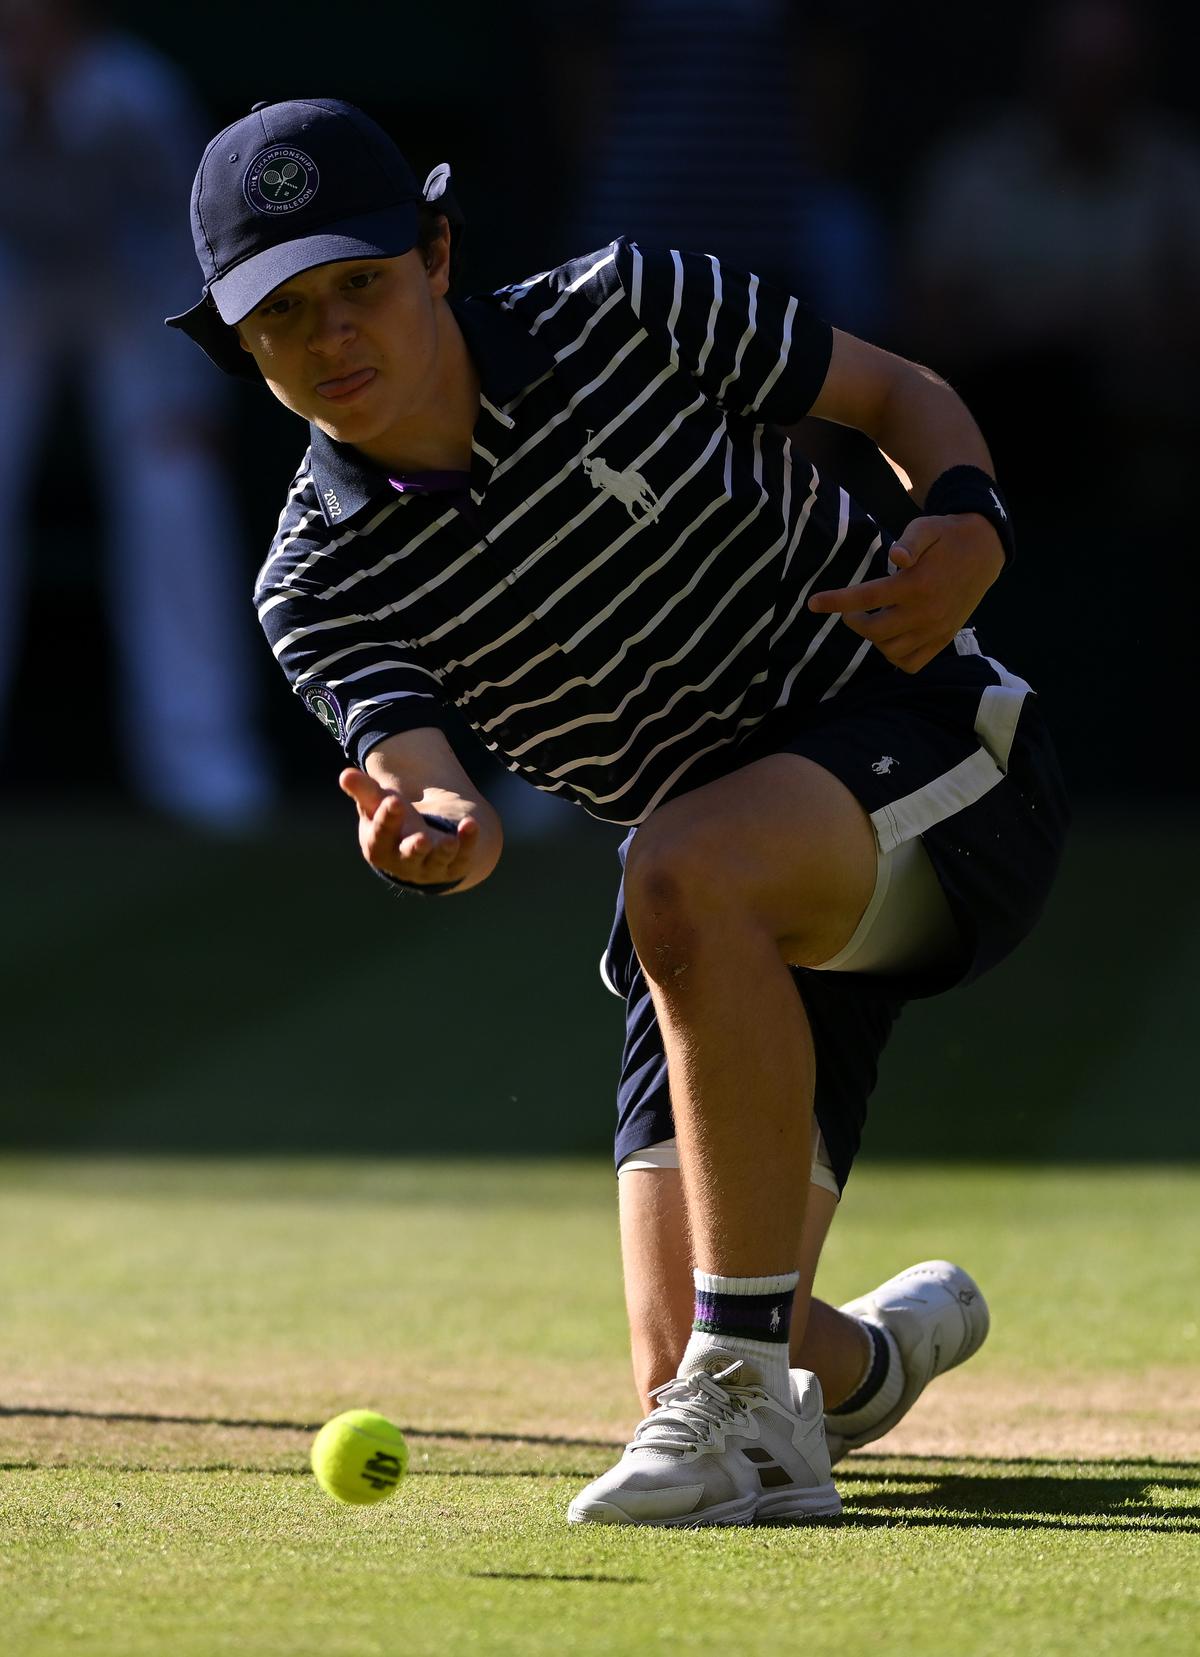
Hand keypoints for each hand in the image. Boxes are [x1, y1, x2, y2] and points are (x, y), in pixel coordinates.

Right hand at [339, 768, 480, 887]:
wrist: (419, 844)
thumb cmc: (392, 822)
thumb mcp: (377, 805)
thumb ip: (365, 791)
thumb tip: (345, 775)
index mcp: (379, 847)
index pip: (381, 835)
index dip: (387, 819)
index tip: (393, 801)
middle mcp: (404, 861)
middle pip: (408, 856)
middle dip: (414, 848)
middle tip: (421, 839)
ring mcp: (430, 866)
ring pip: (437, 860)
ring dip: (444, 850)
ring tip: (450, 840)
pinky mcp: (453, 865)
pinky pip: (463, 855)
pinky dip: (468, 841)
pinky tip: (471, 824)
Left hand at [807, 513, 1005, 673]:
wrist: (985, 550)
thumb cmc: (947, 535)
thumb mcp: (927, 527)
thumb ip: (909, 541)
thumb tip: (895, 557)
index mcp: (917, 583)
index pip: (867, 597)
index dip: (836, 601)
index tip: (813, 603)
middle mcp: (926, 611)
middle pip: (874, 631)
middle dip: (854, 621)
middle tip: (852, 610)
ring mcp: (936, 629)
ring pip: (890, 650)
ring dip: (874, 638)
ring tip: (874, 619)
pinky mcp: (943, 639)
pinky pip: (912, 663)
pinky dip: (895, 657)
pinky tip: (891, 637)